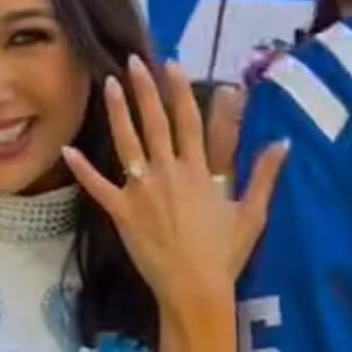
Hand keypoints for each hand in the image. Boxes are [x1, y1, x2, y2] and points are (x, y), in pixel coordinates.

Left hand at [62, 56, 288, 312]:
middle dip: (144, 89)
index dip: (179, 90)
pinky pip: (98, 187)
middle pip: (155, 123)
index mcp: (198, 171)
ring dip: (117, 112)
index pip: (188, 120)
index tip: (171, 64)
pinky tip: (68, 148)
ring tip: (109, 85)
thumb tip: (283, 142)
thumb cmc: (225, 254)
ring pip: (126, 143)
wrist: (195, 289)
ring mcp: (141, 191)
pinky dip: (83, 168)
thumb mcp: (252, 213)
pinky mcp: (122, 212)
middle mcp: (167, 172)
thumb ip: (264, 174)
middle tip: (133, 61)